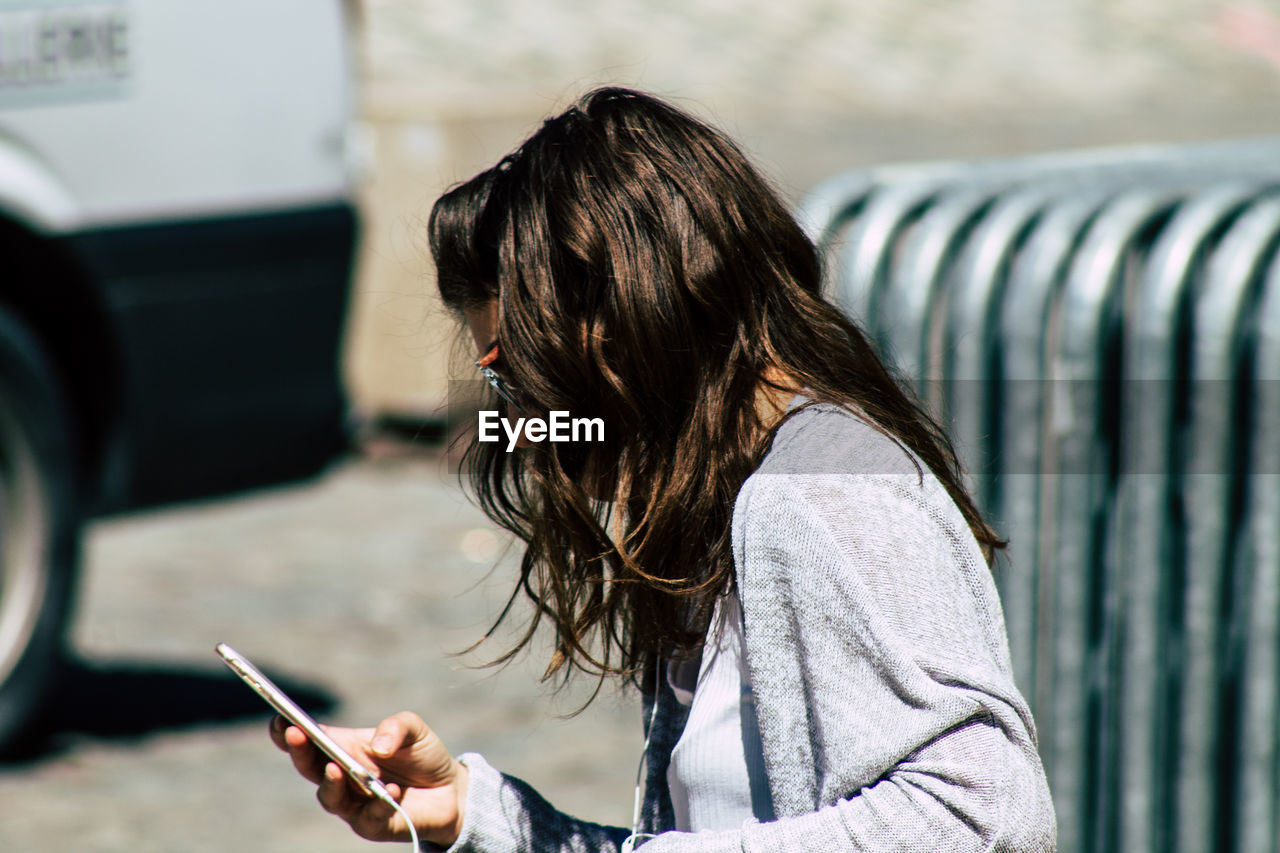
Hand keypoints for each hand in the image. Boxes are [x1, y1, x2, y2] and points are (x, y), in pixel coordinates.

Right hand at [268, 711, 468, 846]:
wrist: (450, 790)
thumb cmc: (422, 755)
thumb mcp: (414, 729)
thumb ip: (396, 727)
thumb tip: (377, 745)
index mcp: (344, 747)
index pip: (308, 740)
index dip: (288, 730)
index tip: (280, 718)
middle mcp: (342, 776)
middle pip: (309, 767)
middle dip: (300, 751)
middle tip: (297, 735)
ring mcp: (353, 803)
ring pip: (329, 797)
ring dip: (330, 783)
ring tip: (336, 767)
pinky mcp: (372, 824)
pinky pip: (368, 816)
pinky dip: (378, 803)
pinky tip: (391, 791)